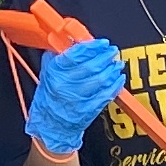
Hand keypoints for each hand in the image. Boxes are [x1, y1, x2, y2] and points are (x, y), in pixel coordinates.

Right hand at [24, 37, 126, 157]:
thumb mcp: (47, 71)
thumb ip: (59, 55)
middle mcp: (66, 85)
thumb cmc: (49, 96)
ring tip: (117, 64)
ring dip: (112, 70)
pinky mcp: (88, 110)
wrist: (50, 124)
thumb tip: (74, 40)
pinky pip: (106, 95)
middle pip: (91, 66)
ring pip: (101, 80)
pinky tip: (118, 79)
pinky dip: (115, 85)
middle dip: (106, 56)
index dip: (91, 47)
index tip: (101, 43)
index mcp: (55, 72)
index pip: (75, 55)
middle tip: (112, 51)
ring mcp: (78, 98)